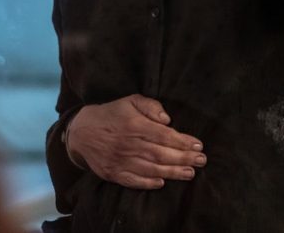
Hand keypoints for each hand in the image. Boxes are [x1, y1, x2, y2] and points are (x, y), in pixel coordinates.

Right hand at [66, 95, 206, 189]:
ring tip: (190, 173)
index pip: (164, 136)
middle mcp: (128, 144)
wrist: (81, 131)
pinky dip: (148, 184)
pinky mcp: (112, 173)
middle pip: (161, 154)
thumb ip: (151, 106)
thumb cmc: (112, 114)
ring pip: (150, 169)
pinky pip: (133, 181)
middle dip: (184, 158)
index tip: (199, 145)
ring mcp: (120, 161)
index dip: (183, 141)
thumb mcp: (131, 101)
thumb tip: (167, 119)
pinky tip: (162, 183)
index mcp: (134, 125)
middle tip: (202, 161)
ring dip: (172, 173)